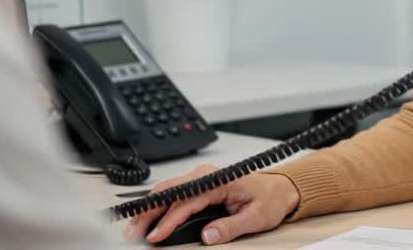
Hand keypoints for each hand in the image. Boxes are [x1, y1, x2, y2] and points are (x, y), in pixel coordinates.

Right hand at [125, 164, 299, 244]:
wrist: (279, 188)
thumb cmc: (269, 199)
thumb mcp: (256, 217)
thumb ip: (231, 227)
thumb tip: (207, 236)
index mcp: (219, 180)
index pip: (187, 201)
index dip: (169, 220)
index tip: (155, 236)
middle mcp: (206, 175)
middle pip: (169, 192)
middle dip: (148, 212)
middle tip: (132, 233)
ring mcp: (201, 178)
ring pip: (167, 191)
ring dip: (149, 209)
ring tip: (134, 229)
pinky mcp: (199, 185)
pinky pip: (173, 194)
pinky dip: (157, 206)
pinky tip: (148, 219)